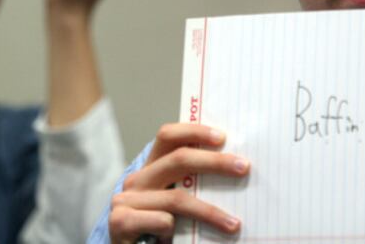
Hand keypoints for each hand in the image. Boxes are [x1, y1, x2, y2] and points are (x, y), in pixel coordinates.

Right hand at [109, 123, 248, 242]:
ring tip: (234, 223)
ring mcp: (126, 199)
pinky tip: (175, 238)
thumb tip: (234, 173)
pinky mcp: (120, 221)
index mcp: (151, 169)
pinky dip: (174, 228)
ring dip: (210, 211)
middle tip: (243, 167)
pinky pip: (160, 220)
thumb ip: (192, 188)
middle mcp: (137, 179)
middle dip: (214, 162)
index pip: (168, 136)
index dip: (194, 131)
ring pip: (176, 198)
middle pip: (177, 158)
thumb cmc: (160, 232)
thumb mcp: (177, 206)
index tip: (222, 137)